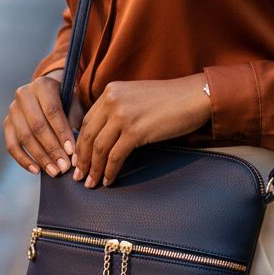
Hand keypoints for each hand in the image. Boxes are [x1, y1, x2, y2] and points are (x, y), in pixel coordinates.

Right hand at [4, 68, 84, 176]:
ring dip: (40, 157)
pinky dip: (24, 160)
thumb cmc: (66, 101)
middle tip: (64, 167)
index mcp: (43, 85)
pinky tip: (37, 170)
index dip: (62, 133)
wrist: (48, 94)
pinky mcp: (6, 123)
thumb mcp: (74, 105)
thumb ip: (73, 123)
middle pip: (37, 126)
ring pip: (24, 137)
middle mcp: (24, 94)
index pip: (52, 111)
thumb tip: (73, 152)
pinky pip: (12, 145)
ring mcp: (12, 109)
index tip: (72, 152)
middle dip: (52, 149)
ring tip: (54, 171)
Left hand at [73, 74, 211, 187]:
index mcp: (111, 91)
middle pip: (88, 136)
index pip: (87, 121)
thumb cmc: (170, 98)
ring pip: (99, 148)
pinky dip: (110, 170)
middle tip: (78, 176)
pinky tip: (109, 180)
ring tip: (91, 183)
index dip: (80, 144)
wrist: (194, 96)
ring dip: (93, 169)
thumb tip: (106, 134)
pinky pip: (115, 156)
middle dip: (82, 159)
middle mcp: (112, 101)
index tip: (79, 159)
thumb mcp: (136, 96)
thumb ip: (119, 109)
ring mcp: (123, 116)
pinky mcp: (135, 131)